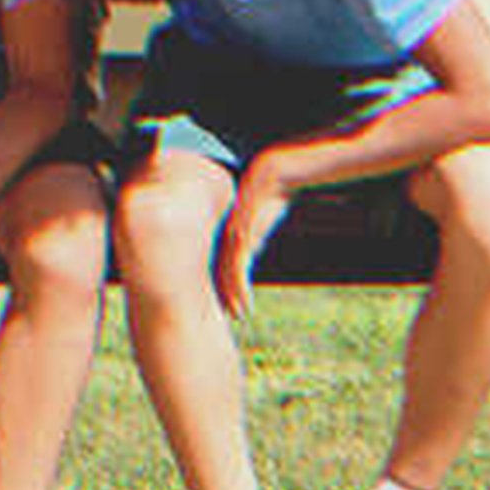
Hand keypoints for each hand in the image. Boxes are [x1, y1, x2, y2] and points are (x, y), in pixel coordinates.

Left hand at [216, 157, 295, 319]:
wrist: (276, 172)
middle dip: (217, 295)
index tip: (217, 302)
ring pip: (224, 276)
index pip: (214, 263)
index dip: (215, 284)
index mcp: (225, 231)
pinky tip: (244, 308)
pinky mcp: (244, 238)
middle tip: (219, 316)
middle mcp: (224, 236)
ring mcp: (232, 238)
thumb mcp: (260, 218)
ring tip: (233, 317)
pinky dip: (240, 292)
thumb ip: (253, 233)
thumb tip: (251, 248)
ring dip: (230, 299)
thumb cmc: (271, 193)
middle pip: (214, 272)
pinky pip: (238, 272)